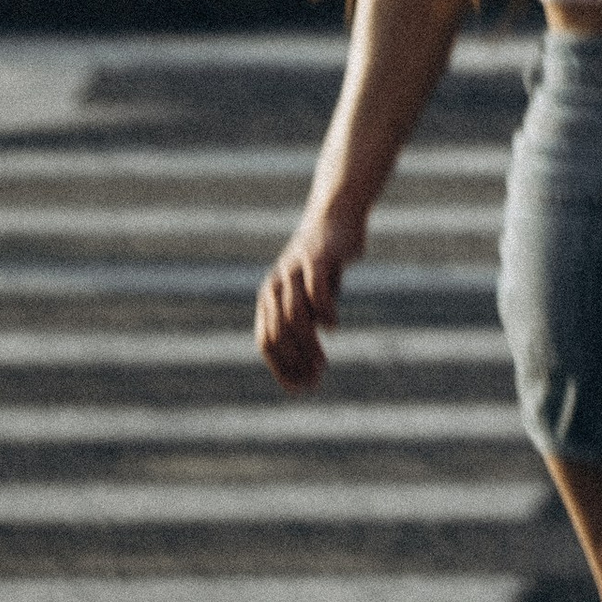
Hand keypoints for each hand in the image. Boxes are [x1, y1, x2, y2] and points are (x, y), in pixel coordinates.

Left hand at [255, 202, 364, 391]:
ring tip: (321, 362)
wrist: (335, 214)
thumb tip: (306, 364)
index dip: (282, 369)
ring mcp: (295, 271)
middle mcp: (276, 286)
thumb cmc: (322, 262)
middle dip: (294, 362)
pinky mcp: (318, 259)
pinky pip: (317, 293)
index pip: (267, 342)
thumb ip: (305, 322)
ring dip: (307, 346)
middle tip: (316, 378)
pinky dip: (324, 314)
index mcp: (269, 298)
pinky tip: (334, 326)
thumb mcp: (308, 295)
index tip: (303, 387)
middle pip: (278, 334)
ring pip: (295, 317)